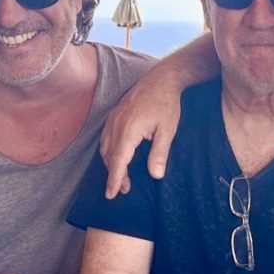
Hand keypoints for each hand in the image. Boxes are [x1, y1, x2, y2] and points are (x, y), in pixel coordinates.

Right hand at [99, 74, 181, 198]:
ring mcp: (113, 119)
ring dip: (111, 163)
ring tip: (122, 177)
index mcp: (129, 130)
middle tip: (124, 190)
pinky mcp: (114, 115)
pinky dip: (109, 151)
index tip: (111, 194)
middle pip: (109, 156)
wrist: (161, 79)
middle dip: (114, 174)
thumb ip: (160, 153)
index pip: (118, 161)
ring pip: (105, 147)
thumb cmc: (166, 104)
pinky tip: (118, 157)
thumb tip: (156, 175)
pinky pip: (106, 137)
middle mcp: (116, 125)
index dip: (114, 179)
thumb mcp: (167, 130)